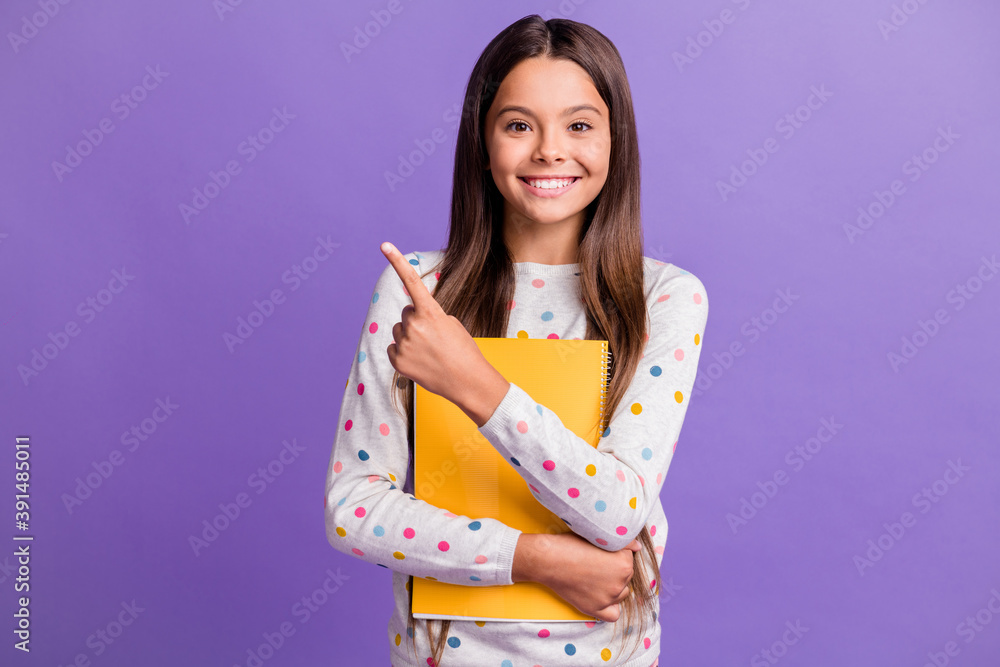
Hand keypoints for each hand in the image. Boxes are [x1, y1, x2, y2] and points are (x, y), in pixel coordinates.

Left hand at [380, 242, 506, 420]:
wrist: (468, 382)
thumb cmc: (463, 351)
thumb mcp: (452, 324)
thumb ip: (429, 315)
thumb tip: (410, 319)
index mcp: (430, 313)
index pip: (411, 281)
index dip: (397, 261)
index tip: (384, 244)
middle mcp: (414, 326)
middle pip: (406, 313)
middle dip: (416, 321)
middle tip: (434, 337)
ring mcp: (404, 344)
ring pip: (399, 330)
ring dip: (410, 337)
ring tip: (429, 351)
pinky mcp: (398, 361)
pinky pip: (394, 348)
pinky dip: (404, 353)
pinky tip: (420, 361)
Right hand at [516, 532, 640, 621]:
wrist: (548, 559)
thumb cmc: (571, 544)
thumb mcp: (598, 537)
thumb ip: (623, 542)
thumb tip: (638, 547)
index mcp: (624, 563)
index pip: (628, 557)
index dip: (615, 553)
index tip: (602, 551)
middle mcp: (619, 582)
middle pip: (626, 575)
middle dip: (615, 569)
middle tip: (596, 562)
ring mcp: (607, 598)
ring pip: (622, 593)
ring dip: (614, 586)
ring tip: (595, 576)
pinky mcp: (595, 608)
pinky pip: (613, 614)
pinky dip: (611, 607)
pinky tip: (602, 597)